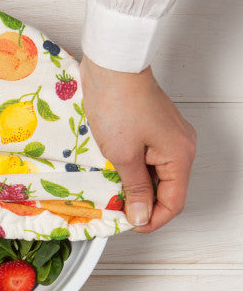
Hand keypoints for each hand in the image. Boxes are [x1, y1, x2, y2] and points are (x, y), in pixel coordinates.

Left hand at [80, 55, 195, 231]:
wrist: (112, 64)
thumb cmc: (118, 104)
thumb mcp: (123, 154)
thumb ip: (134, 188)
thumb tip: (142, 216)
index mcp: (179, 156)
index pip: (173, 203)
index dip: (152, 220)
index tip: (128, 226)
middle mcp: (180, 147)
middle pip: (166, 190)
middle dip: (141, 205)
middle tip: (115, 210)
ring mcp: (167, 136)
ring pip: (154, 175)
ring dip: (134, 187)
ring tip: (111, 193)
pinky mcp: (152, 129)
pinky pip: (147, 159)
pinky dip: (131, 170)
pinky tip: (112, 173)